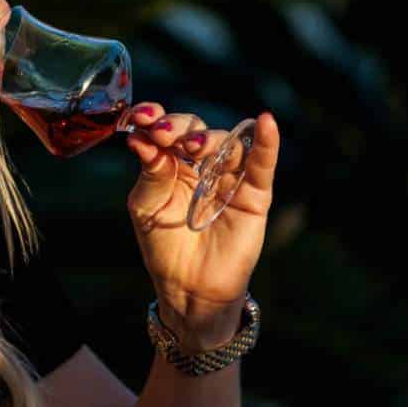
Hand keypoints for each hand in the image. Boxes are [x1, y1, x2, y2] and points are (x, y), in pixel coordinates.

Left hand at [122, 105, 279, 341]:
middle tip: (166, 135)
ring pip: (227, 144)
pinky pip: (262, 164)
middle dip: (181, 128)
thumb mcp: (147, 208)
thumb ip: (150, 173)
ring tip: (195, 147)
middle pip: (197, 131)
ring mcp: (230, 179)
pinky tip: (264, 123)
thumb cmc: (165, 247)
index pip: (168, 130)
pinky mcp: (254, 195)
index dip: (157, 118)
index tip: (142, 117)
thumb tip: (141, 140)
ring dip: (210, 139)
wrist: (191, 289)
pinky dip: (265, 143)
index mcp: (173, 165)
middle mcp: (203, 167)